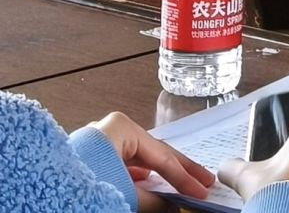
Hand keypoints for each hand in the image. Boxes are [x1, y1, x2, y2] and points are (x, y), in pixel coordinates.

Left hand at [88, 113, 210, 197]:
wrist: (42, 194)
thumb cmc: (82, 185)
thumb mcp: (126, 194)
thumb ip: (155, 200)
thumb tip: (175, 206)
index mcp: (121, 127)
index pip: (162, 156)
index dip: (185, 177)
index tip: (201, 190)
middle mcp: (109, 129)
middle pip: (153, 153)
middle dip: (177, 171)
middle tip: (202, 181)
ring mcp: (98, 143)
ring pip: (138, 160)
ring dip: (159, 176)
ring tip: (181, 185)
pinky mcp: (88, 159)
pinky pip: (122, 165)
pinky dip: (139, 178)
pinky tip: (150, 185)